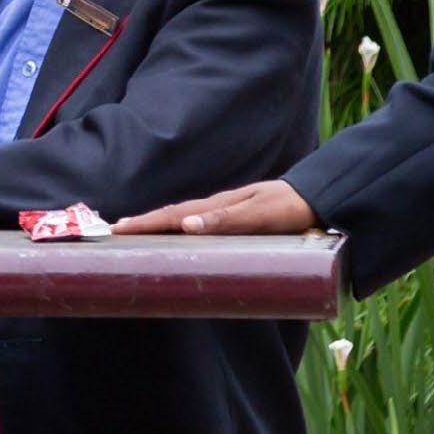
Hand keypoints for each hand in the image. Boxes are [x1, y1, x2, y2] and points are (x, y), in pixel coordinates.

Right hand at [113, 180, 318, 235]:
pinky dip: (180, 227)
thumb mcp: (260, 214)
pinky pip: (200, 223)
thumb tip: (185, 225)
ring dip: (159, 225)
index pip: (173, 215)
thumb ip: (226, 220)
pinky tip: (178, 235)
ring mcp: (227, 211)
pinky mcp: (237, 219)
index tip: (115, 230)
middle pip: (173, 214)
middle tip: (113, 232)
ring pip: (184, 218)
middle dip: (143, 222)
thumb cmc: (290, 207)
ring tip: (135, 234)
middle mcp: (219, 207)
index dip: (144, 223)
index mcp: (219, 205)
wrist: (320, 198)